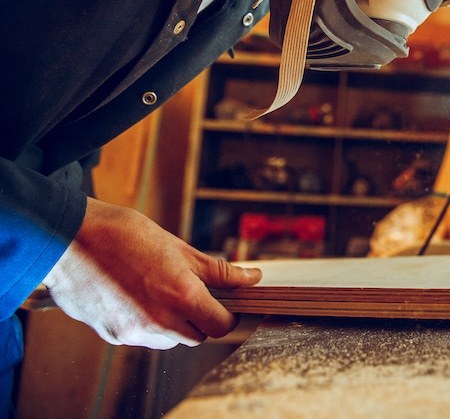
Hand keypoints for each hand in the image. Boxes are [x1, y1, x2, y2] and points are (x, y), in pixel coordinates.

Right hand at [43, 197, 261, 348]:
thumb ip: (219, 271)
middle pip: (195, 336)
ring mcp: (133, 332)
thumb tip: (253, 278)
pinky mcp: (111, 335)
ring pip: (167, 340)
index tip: (225, 302)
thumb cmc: (127, 235)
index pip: (220, 326)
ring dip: (172, 323)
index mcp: (181, 297)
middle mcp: (158, 322)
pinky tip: (135, 295)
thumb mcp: (181, 248)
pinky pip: (140, 337)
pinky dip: (145, 323)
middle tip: (191, 290)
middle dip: (199, 317)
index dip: (227, 315)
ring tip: (158, 289)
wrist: (71, 238)